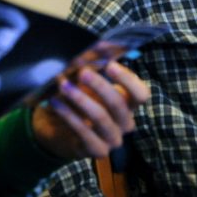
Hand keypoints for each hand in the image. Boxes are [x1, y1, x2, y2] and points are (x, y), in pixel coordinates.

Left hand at [31, 60, 149, 159]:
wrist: (56, 128)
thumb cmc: (77, 100)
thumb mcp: (85, 82)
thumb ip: (93, 65)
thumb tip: (99, 45)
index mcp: (128, 104)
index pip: (141, 94)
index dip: (127, 80)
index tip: (109, 65)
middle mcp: (125, 122)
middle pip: (119, 104)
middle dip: (100, 86)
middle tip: (82, 71)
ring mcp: (113, 139)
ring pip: (101, 118)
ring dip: (81, 99)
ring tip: (63, 85)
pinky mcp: (97, 151)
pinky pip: (85, 133)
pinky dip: (69, 115)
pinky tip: (55, 102)